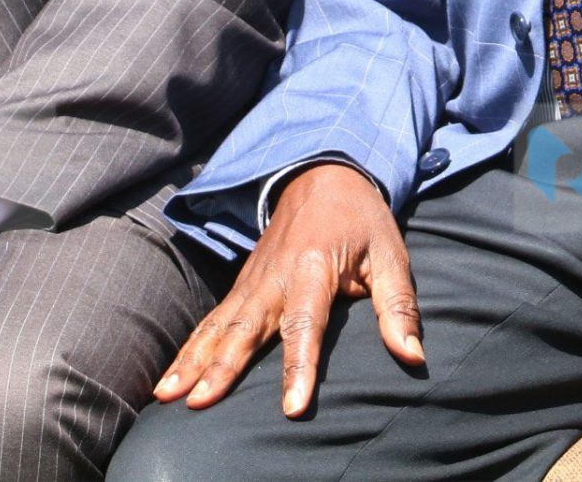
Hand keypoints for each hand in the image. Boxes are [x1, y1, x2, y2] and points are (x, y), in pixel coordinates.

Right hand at [151, 160, 419, 415]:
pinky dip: (190, 348)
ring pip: (219, 326)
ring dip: (193, 361)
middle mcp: (274, 276)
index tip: (292, 407)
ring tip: (169, 395)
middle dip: (221, 368)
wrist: (323, 174)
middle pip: (245, 328)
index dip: (298, 367)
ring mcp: (253, 280)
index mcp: (313, 267)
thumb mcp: (391, 255)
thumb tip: (412, 356)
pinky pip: (212, 320)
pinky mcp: (242, 286)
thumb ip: (398, 306)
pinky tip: (171, 378)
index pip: (305, 325)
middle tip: (198, 402)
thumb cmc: (361, 219)